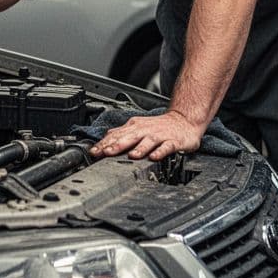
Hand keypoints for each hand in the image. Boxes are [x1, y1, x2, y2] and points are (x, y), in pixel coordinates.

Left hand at [89, 110, 203, 160]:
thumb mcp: (137, 127)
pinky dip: (160, 152)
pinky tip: (155, 157)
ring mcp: (159, 135)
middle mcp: (145, 130)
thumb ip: (121, 134)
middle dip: (117, 145)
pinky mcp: (173, 141)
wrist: (183, 120)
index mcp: (134, 127)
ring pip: (147, 142)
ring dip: (139, 149)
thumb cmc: (158, 126)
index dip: (104, 144)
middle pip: (129, 137)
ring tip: (131, 156)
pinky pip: (166, 147)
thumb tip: (104, 139)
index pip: (116, 136)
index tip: (94, 152)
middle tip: (106, 153)